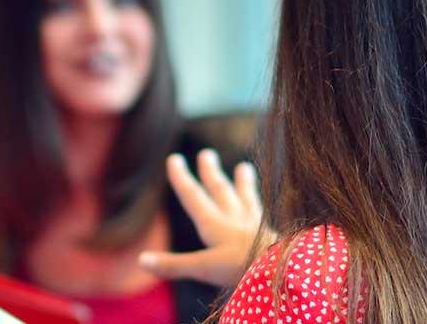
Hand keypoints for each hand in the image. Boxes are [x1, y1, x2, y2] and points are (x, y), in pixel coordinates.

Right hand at [138, 149, 272, 286]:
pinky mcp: (275, 237)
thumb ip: (173, 265)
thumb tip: (141, 260)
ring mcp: (257, 227)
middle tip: (206, 154)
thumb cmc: (242, 270)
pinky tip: (266, 206)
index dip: (182, 179)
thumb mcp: (203, 269)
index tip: (174, 159)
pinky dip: (264, 208)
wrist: (284, 271)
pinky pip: (266, 217)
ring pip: (246, 200)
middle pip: (220, 192)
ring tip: (244, 168)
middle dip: (211, 174)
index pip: (194, 197)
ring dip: (243, 184)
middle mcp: (235, 221)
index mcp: (215, 226)